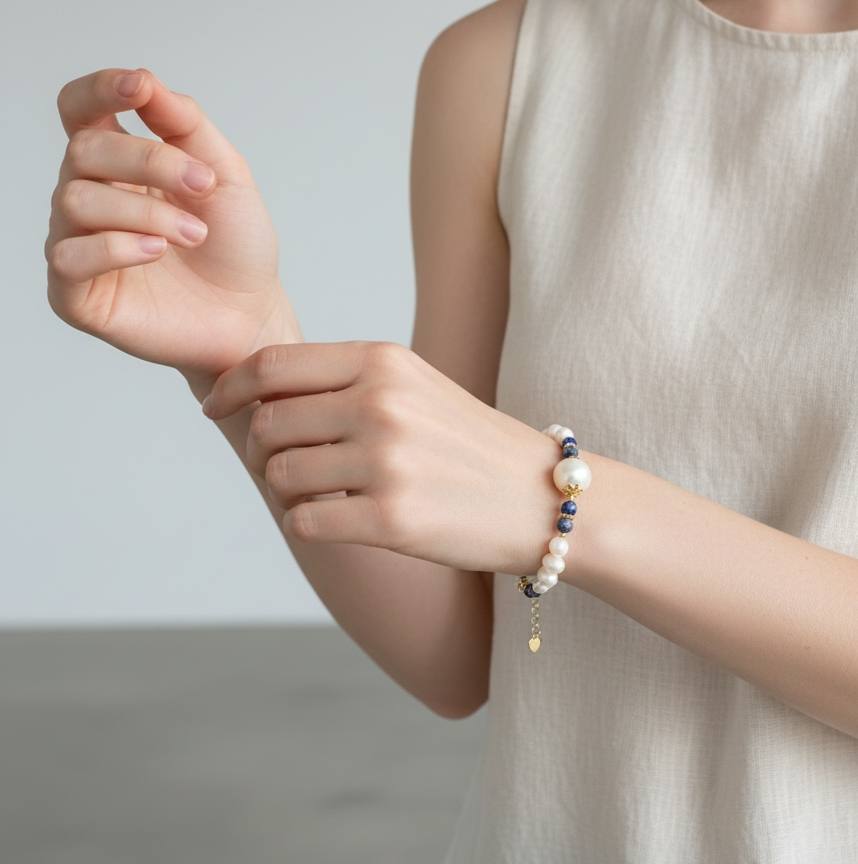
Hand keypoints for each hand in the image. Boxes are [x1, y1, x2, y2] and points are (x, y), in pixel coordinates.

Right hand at [46, 69, 297, 386]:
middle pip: (83, 149)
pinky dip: (116, 247)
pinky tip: (157, 252)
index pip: (81, 111)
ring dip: (147, 211)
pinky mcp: (76, 295)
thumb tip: (145, 80)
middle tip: (204, 186)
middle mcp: (93, 200)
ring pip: (75, 200)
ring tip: (195, 233)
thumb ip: (186, 125)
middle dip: (148, 160)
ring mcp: (79, 246)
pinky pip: (67, 257)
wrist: (251, 315)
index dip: (98, 89)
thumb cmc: (236, 249)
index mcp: (121, 167)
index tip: (139, 88)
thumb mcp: (226, 176)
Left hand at [202, 341, 562, 574]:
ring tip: (323, 493)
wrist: (540, 498)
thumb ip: (341, 382)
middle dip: (260, 448)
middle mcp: (381, 404)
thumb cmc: (468, 443)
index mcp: (382, 362)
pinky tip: (338, 520)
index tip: (213, 407)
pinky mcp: (391, 520)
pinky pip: (304, 521)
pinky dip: (307, 523)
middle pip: (268, 423)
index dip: (230, 387)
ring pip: (279, 475)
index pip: (272, 364)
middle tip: (282, 465)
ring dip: (287, 489)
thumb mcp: (412, 387)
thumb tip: (258, 395)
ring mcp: (386, 462)